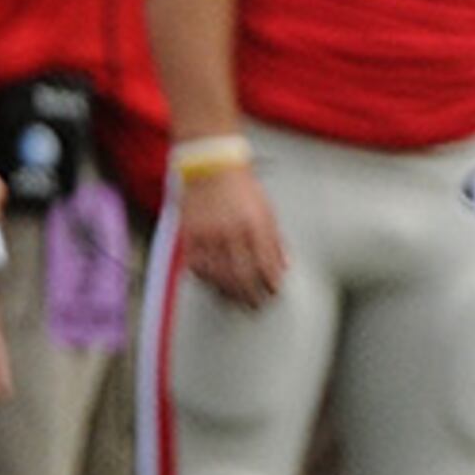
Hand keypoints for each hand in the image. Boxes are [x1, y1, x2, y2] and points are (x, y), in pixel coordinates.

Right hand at [175, 160, 287, 309]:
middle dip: (250, 297)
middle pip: (242, 278)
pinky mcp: (190, 236)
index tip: (273, 295)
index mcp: (255, 226)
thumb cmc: (240, 187)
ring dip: (228, 294)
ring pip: (218, 277)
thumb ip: (275, 240)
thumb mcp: (267, 210)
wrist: (210, 166)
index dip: (270, 286)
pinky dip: (207, 280)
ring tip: (235, 302)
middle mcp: (232, 234)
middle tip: (255, 307)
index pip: (266, 267)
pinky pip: (197, 267)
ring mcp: (209, 236)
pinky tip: (214, 285)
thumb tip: (283, 265)